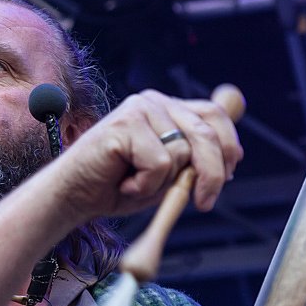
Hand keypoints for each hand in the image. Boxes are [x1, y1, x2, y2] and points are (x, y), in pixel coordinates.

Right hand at [57, 88, 242, 221]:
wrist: (74, 197)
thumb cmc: (117, 188)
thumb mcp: (166, 178)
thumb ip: (194, 165)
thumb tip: (231, 160)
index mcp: (167, 110)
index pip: (213, 116)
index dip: (227, 145)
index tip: (230, 174)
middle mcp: (154, 102)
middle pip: (205, 133)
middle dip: (212, 173)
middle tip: (204, 203)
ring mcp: (140, 109)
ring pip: (182, 153)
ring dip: (162, 184)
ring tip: (135, 185)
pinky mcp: (126, 124)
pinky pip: (159, 163)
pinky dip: (144, 185)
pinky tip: (123, 183)